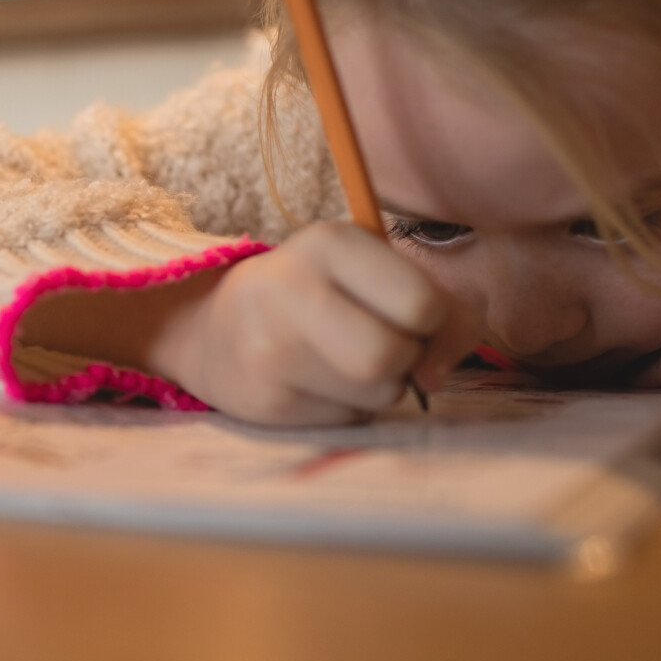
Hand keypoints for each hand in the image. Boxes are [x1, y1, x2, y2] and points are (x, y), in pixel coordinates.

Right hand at [149, 222, 477, 425]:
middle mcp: (292, 287)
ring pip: (379, 394)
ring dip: (382, 388)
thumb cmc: (321, 295)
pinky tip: (317, 383)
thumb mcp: (377, 272)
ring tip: (345, 363)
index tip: (415, 317)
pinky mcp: (266, 401)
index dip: (437, 322)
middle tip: (385, 346)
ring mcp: (271, 348)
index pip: (422, 303)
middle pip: (395, 355)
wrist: (217, 330)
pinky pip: (349, 419)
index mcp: (330, 241)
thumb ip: (442, 308)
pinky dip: (350, 407)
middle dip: (408, 361)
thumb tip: (436, 376)